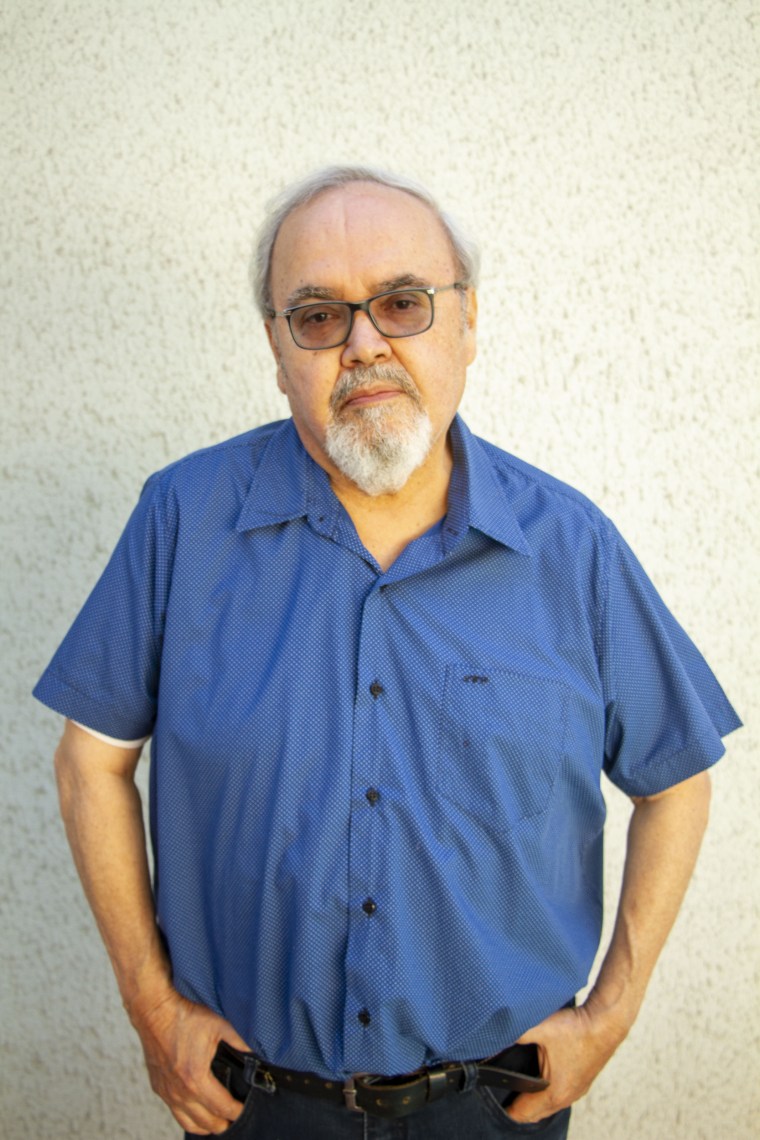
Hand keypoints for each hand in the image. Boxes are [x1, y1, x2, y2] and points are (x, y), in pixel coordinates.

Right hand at [130, 988, 252, 1133]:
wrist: (154, 1012)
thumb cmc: (184, 1017)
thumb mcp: (220, 1026)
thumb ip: (239, 1044)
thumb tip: (254, 1056)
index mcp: (196, 1079)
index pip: (222, 1108)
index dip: (238, 1112)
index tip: (245, 1108)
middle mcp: (180, 1092)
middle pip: (207, 1123)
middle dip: (224, 1123)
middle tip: (236, 1116)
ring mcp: (167, 1092)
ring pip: (189, 1124)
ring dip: (207, 1126)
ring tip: (220, 1120)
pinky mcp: (159, 1088)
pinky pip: (176, 1113)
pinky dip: (190, 1118)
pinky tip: (198, 1111)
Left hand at [504, 999, 627, 1123]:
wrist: (606, 1022)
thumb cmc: (577, 1029)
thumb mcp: (540, 1029)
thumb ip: (514, 1035)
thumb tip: (492, 1037)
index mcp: (554, 1092)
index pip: (523, 1113)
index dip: (506, 1108)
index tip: (492, 1098)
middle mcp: (566, 1097)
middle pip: (535, 1114)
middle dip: (518, 1107)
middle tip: (501, 1092)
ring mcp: (576, 1091)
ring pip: (549, 1106)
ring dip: (534, 1101)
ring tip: (516, 1086)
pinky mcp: (582, 1081)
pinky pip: (560, 1096)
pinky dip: (547, 1093)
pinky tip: (540, 1077)